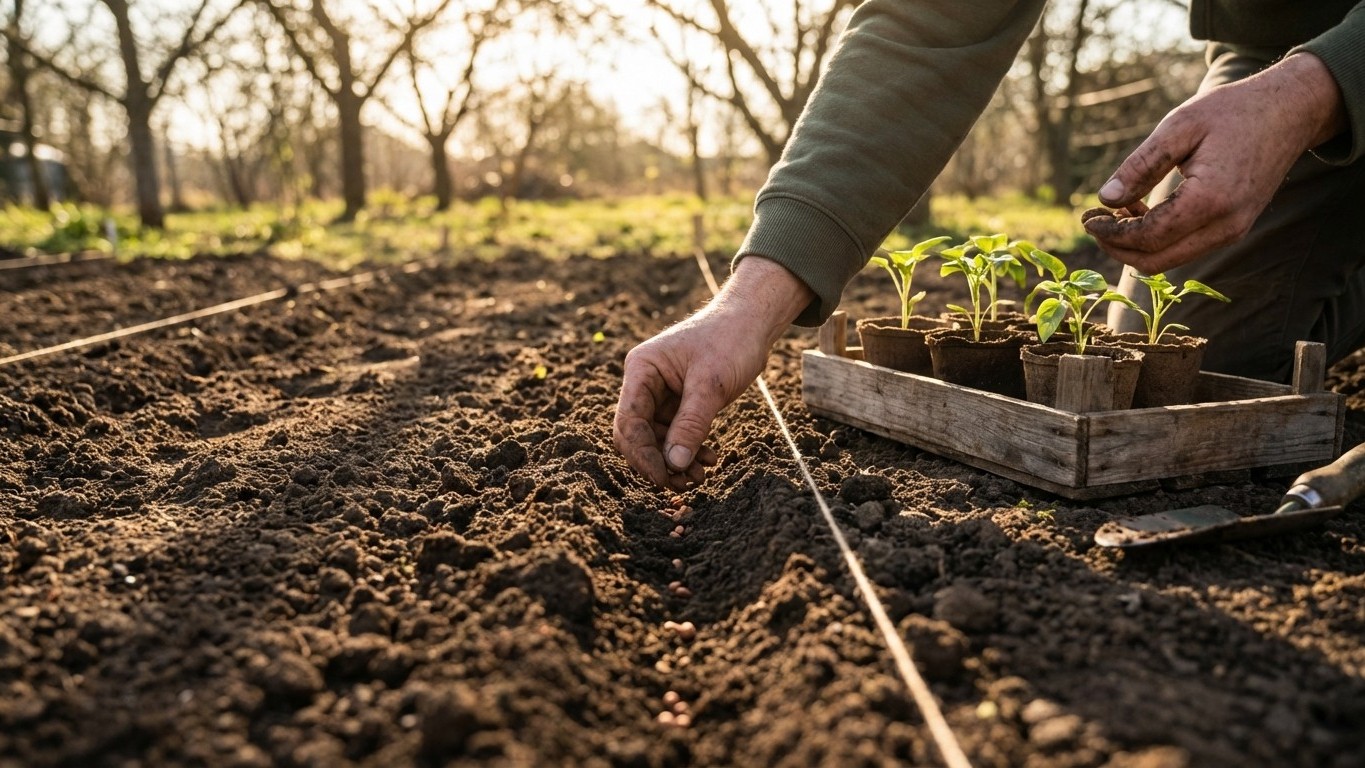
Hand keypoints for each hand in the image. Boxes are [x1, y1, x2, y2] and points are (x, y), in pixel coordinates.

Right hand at [613, 257, 814, 490]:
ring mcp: (661, 394)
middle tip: (684, 484)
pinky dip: (689, 450)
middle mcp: (645, 383)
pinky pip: (676, 434)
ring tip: (701, 475)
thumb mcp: (711, 385)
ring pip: (658, 439)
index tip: (664, 477)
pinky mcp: (679, 402)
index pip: (629, 421)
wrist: (753, 323)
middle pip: (637, 434)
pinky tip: (708, 460)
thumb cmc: (730, 340)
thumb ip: (691, 424)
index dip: (642, 454)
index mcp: (642, 370)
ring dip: (676, 461)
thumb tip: (673, 465)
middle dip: (659, 461)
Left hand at [1083, 52, 1345, 273]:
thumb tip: (1105, 198)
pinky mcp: (1234, 229)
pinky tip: (1142, 210)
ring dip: (1136, 244)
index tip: (1086, 217)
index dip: (1110, 233)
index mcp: (1211, 200)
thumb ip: (1141, 165)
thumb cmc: (1232, 112)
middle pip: (1155, 261)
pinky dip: (1157, 238)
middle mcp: (1226, 226)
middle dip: (1117, 247)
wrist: (1289, 111)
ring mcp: (1233, 232)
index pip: (1148, 237)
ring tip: (1116, 211)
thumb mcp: (1180, 127)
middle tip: (1094, 221)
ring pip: (1169, 259)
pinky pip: (1186, 248)